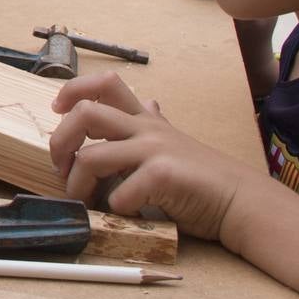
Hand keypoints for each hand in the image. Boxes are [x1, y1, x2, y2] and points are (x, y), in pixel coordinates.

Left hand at [47, 71, 252, 241]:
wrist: (240, 201)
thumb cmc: (203, 178)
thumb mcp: (175, 142)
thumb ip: (155, 124)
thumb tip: (150, 100)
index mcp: (146, 119)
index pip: (105, 84)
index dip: (73, 90)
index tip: (57, 110)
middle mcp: (147, 129)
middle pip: (85, 113)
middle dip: (60, 140)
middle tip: (60, 166)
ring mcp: (155, 150)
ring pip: (91, 157)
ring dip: (78, 184)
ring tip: (83, 200)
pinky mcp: (163, 176)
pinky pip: (120, 194)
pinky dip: (116, 209)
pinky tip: (127, 214)